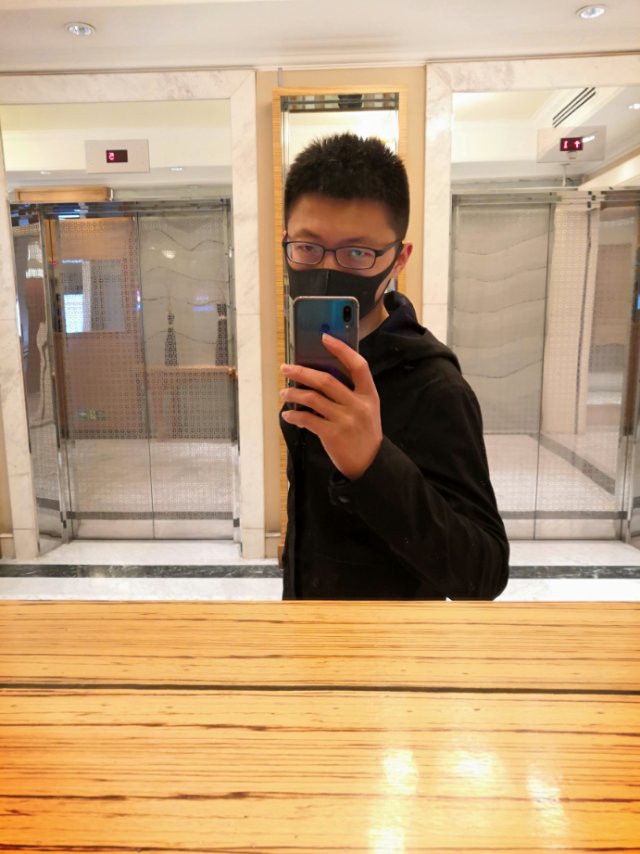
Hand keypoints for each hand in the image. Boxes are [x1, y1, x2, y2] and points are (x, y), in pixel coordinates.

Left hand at [280, 334, 381, 479]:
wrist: (370, 464)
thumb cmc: (364, 434)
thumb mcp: (367, 410)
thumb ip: (350, 393)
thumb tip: (319, 377)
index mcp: (369, 395)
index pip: (358, 365)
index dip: (342, 350)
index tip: (325, 338)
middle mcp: (358, 405)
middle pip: (326, 380)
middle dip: (301, 372)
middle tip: (286, 368)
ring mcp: (346, 420)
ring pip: (312, 398)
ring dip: (294, 394)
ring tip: (284, 393)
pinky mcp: (333, 434)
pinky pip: (308, 419)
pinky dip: (294, 415)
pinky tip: (288, 414)